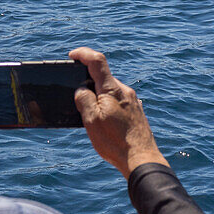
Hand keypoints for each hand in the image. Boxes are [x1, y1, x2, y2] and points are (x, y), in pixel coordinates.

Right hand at [69, 47, 169, 179]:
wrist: (141, 159)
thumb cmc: (115, 142)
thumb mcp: (91, 120)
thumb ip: (84, 99)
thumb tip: (81, 89)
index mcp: (112, 89)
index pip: (97, 61)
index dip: (83, 54)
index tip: (72, 55)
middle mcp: (125, 91)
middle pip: (103, 77)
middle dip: (87, 82)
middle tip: (76, 98)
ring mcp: (132, 101)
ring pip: (110, 91)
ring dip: (98, 96)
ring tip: (91, 117)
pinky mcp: (135, 111)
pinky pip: (117, 101)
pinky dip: (107, 105)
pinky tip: (104, 123)